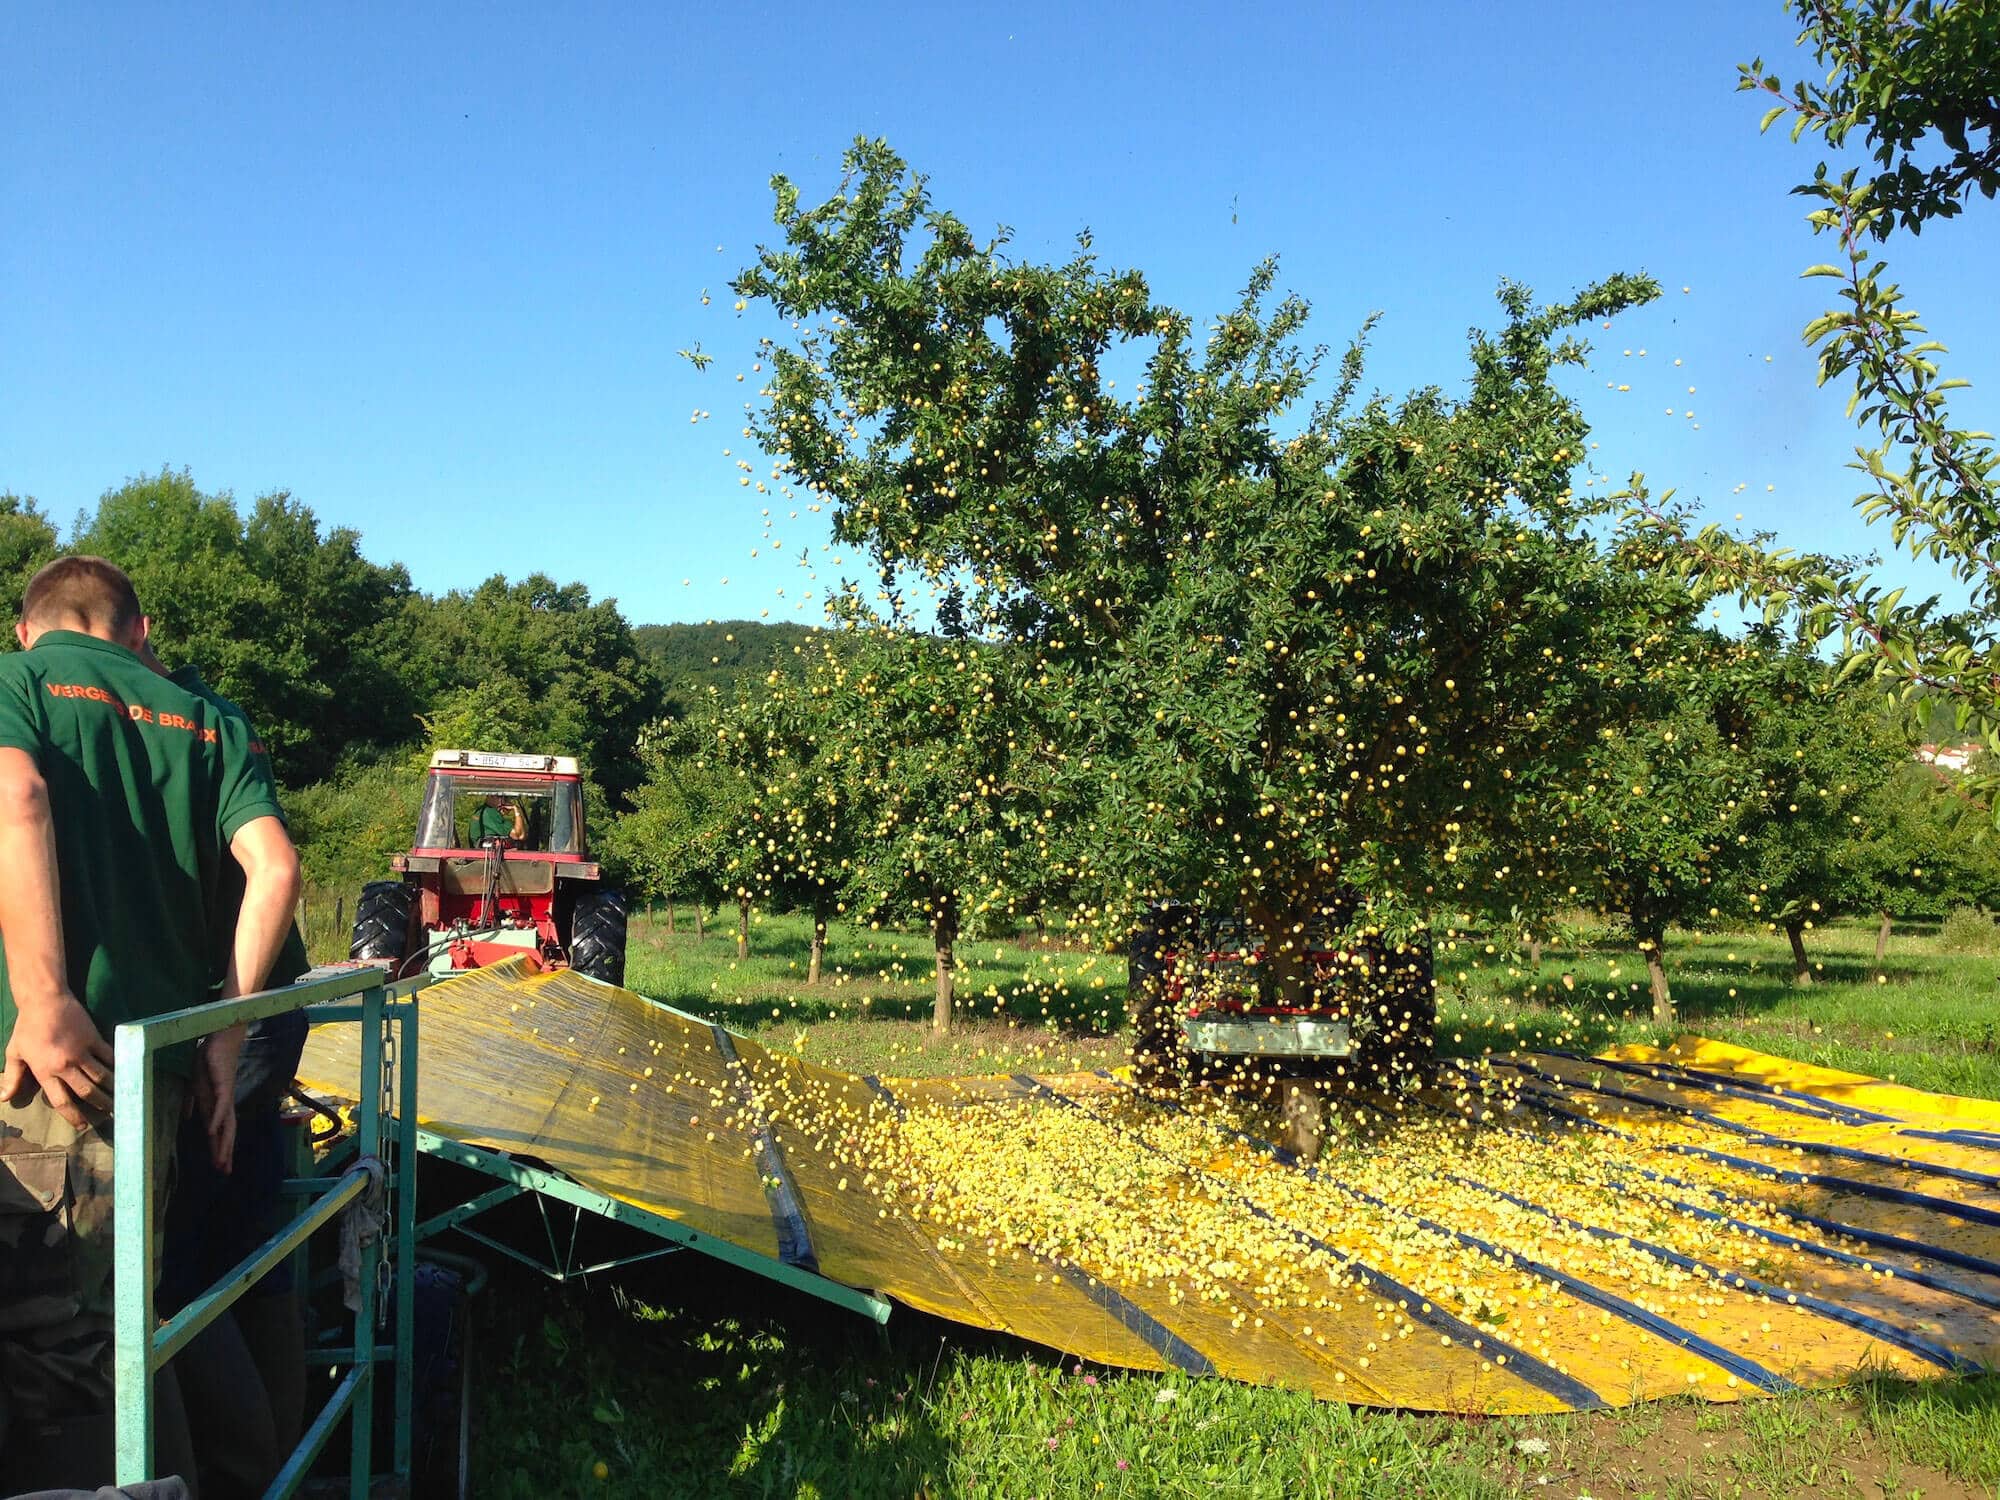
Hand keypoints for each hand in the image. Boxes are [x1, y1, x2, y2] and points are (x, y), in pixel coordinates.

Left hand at [0, 992, 112, 1126]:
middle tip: (111, 1113)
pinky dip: (117, 1065)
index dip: (73, 1116)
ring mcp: (82, 1052)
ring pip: (101, 1076)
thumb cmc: (27, 1028)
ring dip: (112, 1088)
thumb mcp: (14, 1053)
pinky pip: (109, 1056)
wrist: (44, 1001)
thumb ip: (12, 1077)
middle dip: (100, 1104)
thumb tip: (5, 1098)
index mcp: (45, 1072)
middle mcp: (65, 1065)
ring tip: (121, 1097)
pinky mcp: (93, 1038)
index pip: (61, 1101)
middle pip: (87, 1091)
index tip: (82, 1125)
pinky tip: (124, 1072)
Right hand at [193, 1023, 244, 1171]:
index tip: (219, 1167)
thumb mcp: (195, 1086)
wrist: (219, 1039)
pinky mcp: (223, 1084)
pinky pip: (221, 1104)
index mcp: (213, 1104)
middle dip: (225, 1152)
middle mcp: (222, 1103)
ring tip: (221, 1159)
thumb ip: (192, 1102)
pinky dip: (218, 1118)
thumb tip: (188, 1118)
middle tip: (224, 1171)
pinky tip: (214, 1131)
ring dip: (224, 1142)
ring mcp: (224, 1094)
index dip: (219, 1148)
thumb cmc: (208, 1061)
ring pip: (227, 1123)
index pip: (218, 1131)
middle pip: (226, 1132)